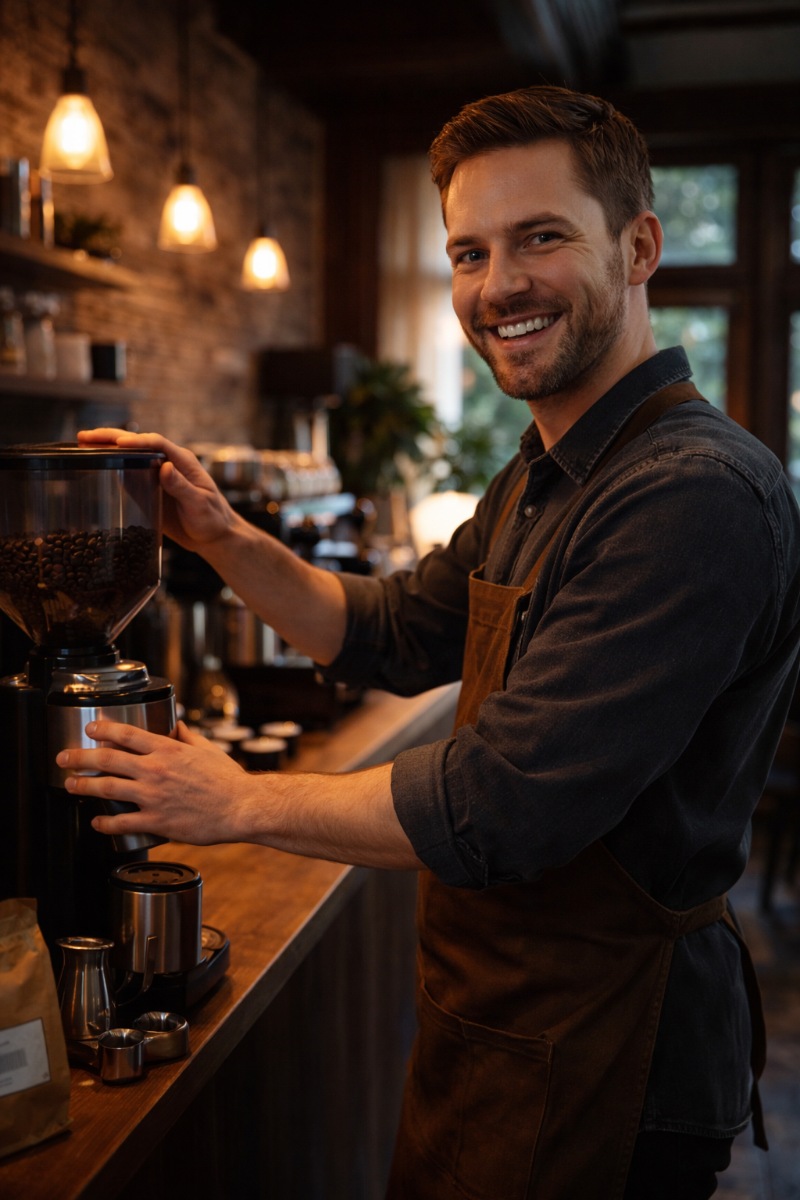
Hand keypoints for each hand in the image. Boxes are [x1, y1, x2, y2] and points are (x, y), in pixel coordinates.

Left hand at [56, 719, 255, 845]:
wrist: (242, 807)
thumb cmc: (228, 780)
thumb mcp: (208, 750)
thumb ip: (188, 737)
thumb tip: (177, 725)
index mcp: (168, 750)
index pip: (126, 735)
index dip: (103, 730)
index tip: (90, 730)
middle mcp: (156, 771)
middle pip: (108, 760)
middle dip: (80, 757)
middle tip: (64, 758)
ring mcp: (154, 797)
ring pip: (108, 788)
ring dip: (84, 785)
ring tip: (71, 784)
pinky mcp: (157, 822)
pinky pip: (123, 822)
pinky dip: (105, 822)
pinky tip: (97, 821)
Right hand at [76, 427, 236, 553]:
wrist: (215, 536)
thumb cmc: (213, 519)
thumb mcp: (200, 504)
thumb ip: (182, 487)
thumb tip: (166, 467)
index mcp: (182, 461)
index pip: (156, 444)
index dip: (136, 441)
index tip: (118, 443)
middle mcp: (168, 463)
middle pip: (137, 444)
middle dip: (110, 438)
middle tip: (85, 436)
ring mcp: (157, 475)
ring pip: (129, 456)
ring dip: (106, 449)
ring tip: (82, 444)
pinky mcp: (150, 489)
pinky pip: (128, 475)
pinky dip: (111, 467)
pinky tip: (94, 464)